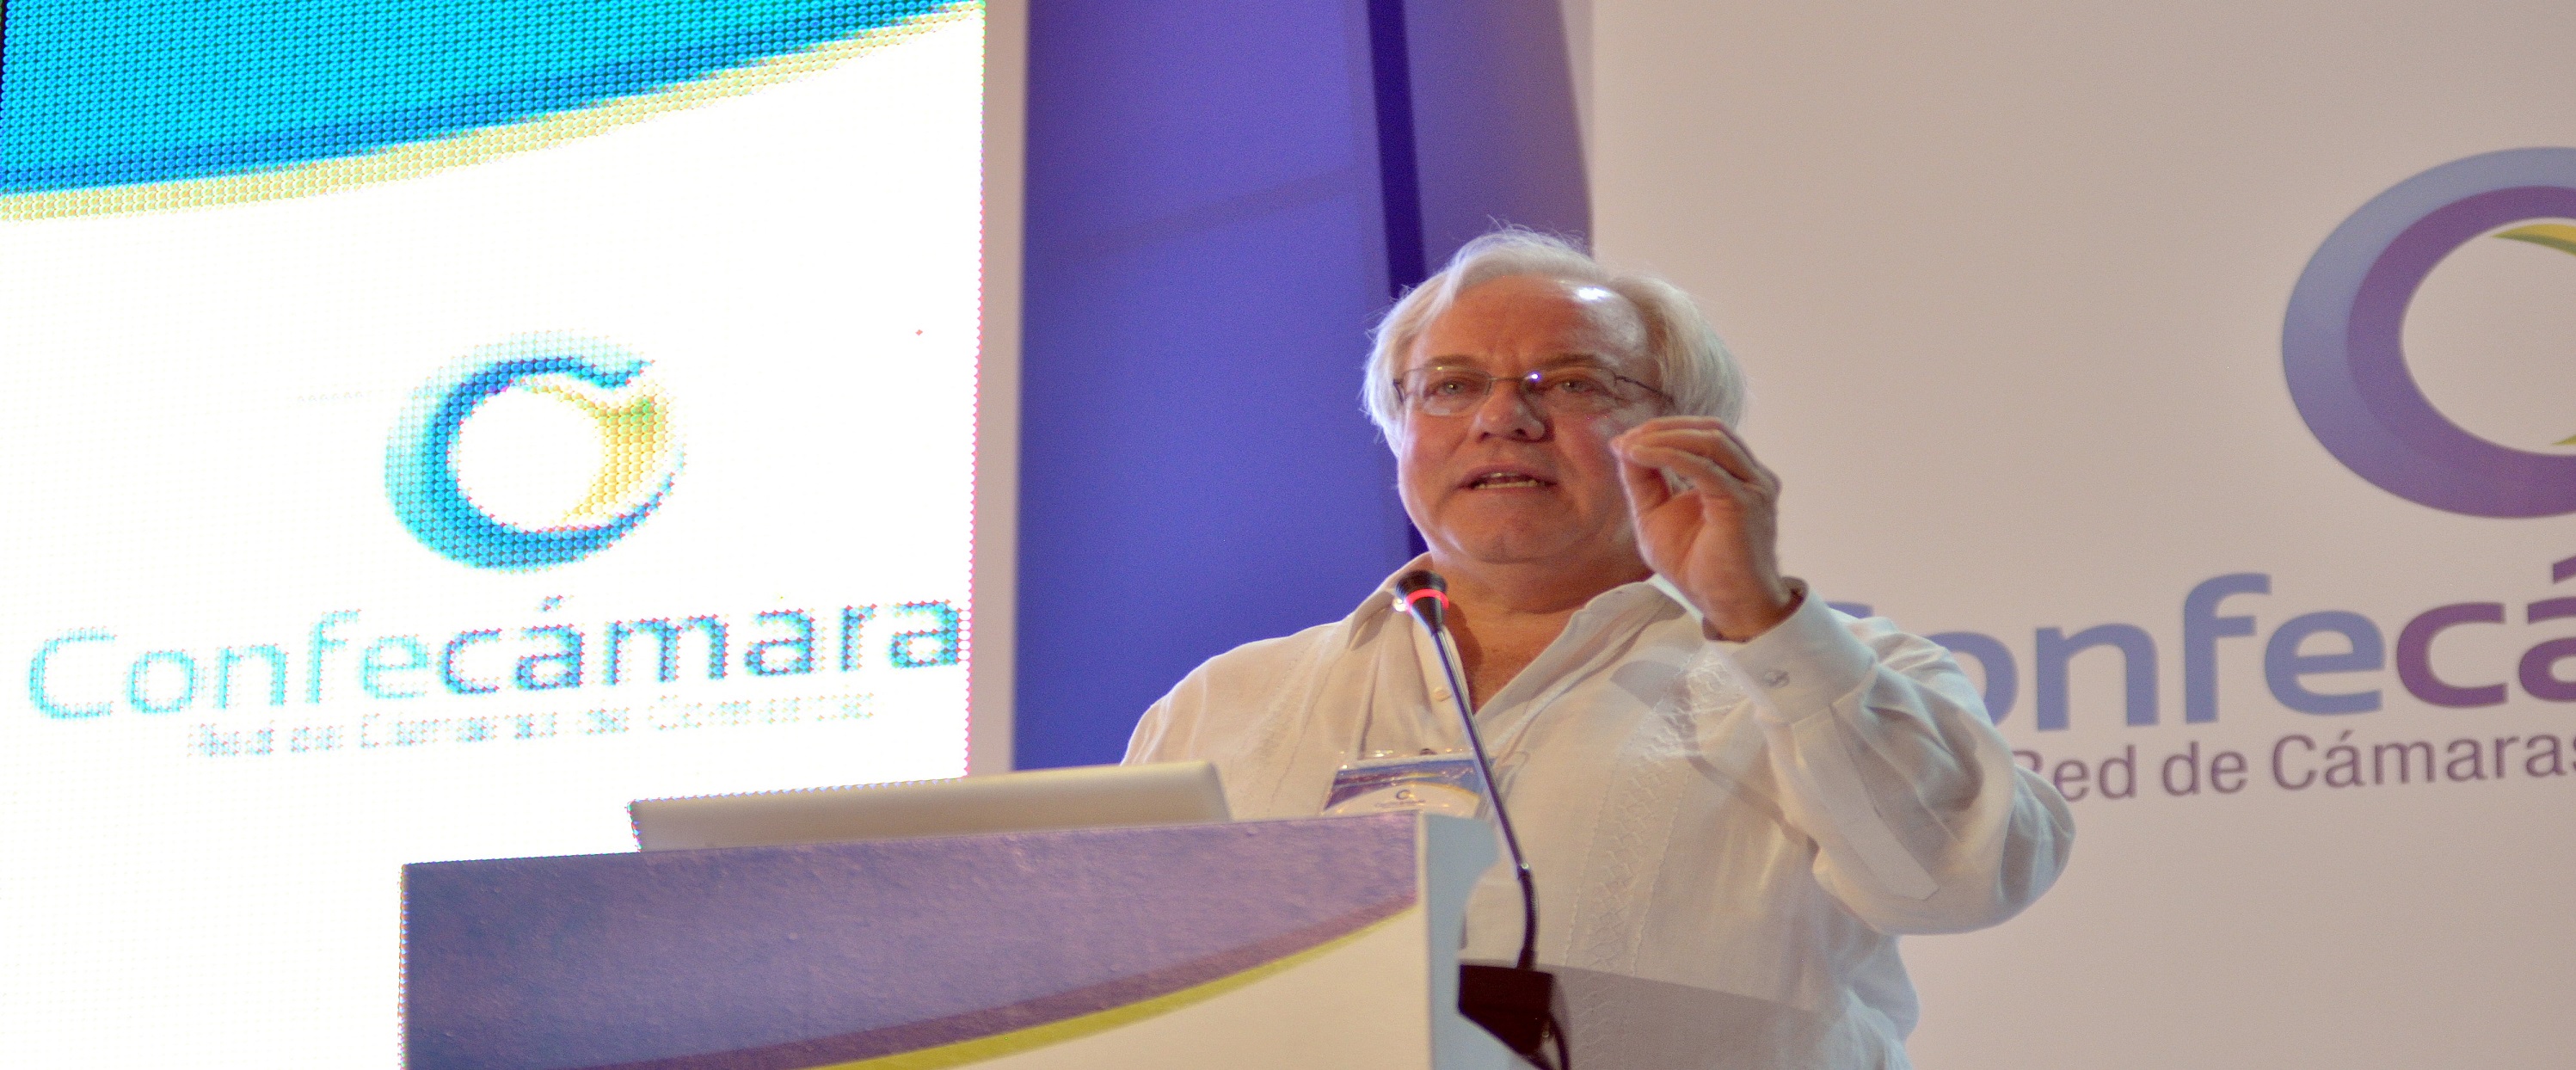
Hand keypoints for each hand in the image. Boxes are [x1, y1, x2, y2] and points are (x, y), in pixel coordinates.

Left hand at [1613, 417, 1796, 640]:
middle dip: (1662, 428)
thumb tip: (1625, 446)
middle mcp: (1752, 476)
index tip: (1623, 442)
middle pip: (1709, 429)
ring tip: (1630, 447)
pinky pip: (1704, 466)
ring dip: (1664, 437)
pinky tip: (1639, 457)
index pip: (1703, 435)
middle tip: (1624, 440)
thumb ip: (1645, 482)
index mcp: (1737, 477)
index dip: (1662, 431)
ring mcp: (1753, 487)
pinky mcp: (1745, 502)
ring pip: (1710, 439)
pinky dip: (1668, 455)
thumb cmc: (1698, 569)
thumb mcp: (1658, 517)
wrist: (1728, 607)